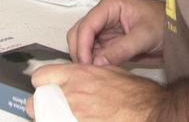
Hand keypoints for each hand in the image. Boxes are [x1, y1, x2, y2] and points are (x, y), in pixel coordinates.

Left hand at [28, 63, 162, 121]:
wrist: (149, 112)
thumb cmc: (136, 94)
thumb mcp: (110, 72)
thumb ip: (88, 73)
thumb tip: (78, 77)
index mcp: (79, 74)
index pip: (41, 76)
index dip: (43, 83)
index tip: (47, 87)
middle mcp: (73, 93)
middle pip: (39, 101)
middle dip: (43, 104)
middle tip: (51, 107)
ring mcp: (76, 114)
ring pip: (48, 118)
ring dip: (54, 117)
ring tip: (63, 117)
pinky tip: (75, 121)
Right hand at [67, 0, 164, 65]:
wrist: (177, 32)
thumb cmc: (164, 25)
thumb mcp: (144, 36)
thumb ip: (121, 49)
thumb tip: (97, 63)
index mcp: (110, 5)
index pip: (87, 25)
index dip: (82, 45)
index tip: (85, 64)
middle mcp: (103, 15)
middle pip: (79, 32)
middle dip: (80, 51)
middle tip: (86, 71)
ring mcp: (105, 28)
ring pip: (83, 43)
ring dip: (84, 57)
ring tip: (93, 73)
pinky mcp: (108, 41)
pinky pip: (93, 52)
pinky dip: (92, 61)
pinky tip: (98, 71)